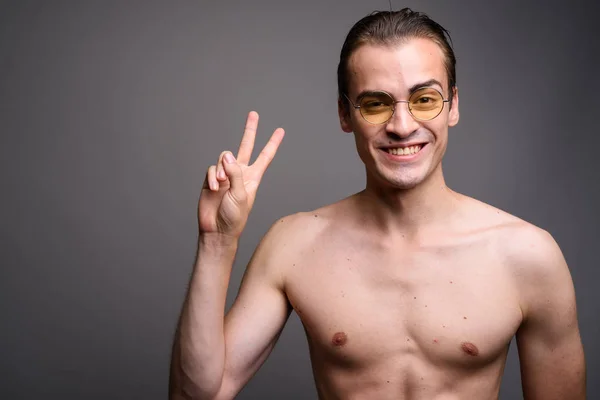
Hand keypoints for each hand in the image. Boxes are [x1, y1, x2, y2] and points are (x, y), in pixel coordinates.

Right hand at [198, 111, 284, 238]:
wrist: (217, 230)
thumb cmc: (234, 217)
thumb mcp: (240, 194)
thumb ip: (235, 172)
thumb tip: (226, 154)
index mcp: (253, 177)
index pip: (265, 156)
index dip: (272, 143)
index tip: (280, 130)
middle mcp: (240, 173)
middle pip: (246, 146)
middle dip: (250, 130)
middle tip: (254, 114)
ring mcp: (225, 175)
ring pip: (223, 158)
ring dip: (221, 169)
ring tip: (221, 184)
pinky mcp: (211, 179)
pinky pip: (211, 169)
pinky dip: (211, 176)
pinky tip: (213, 187)